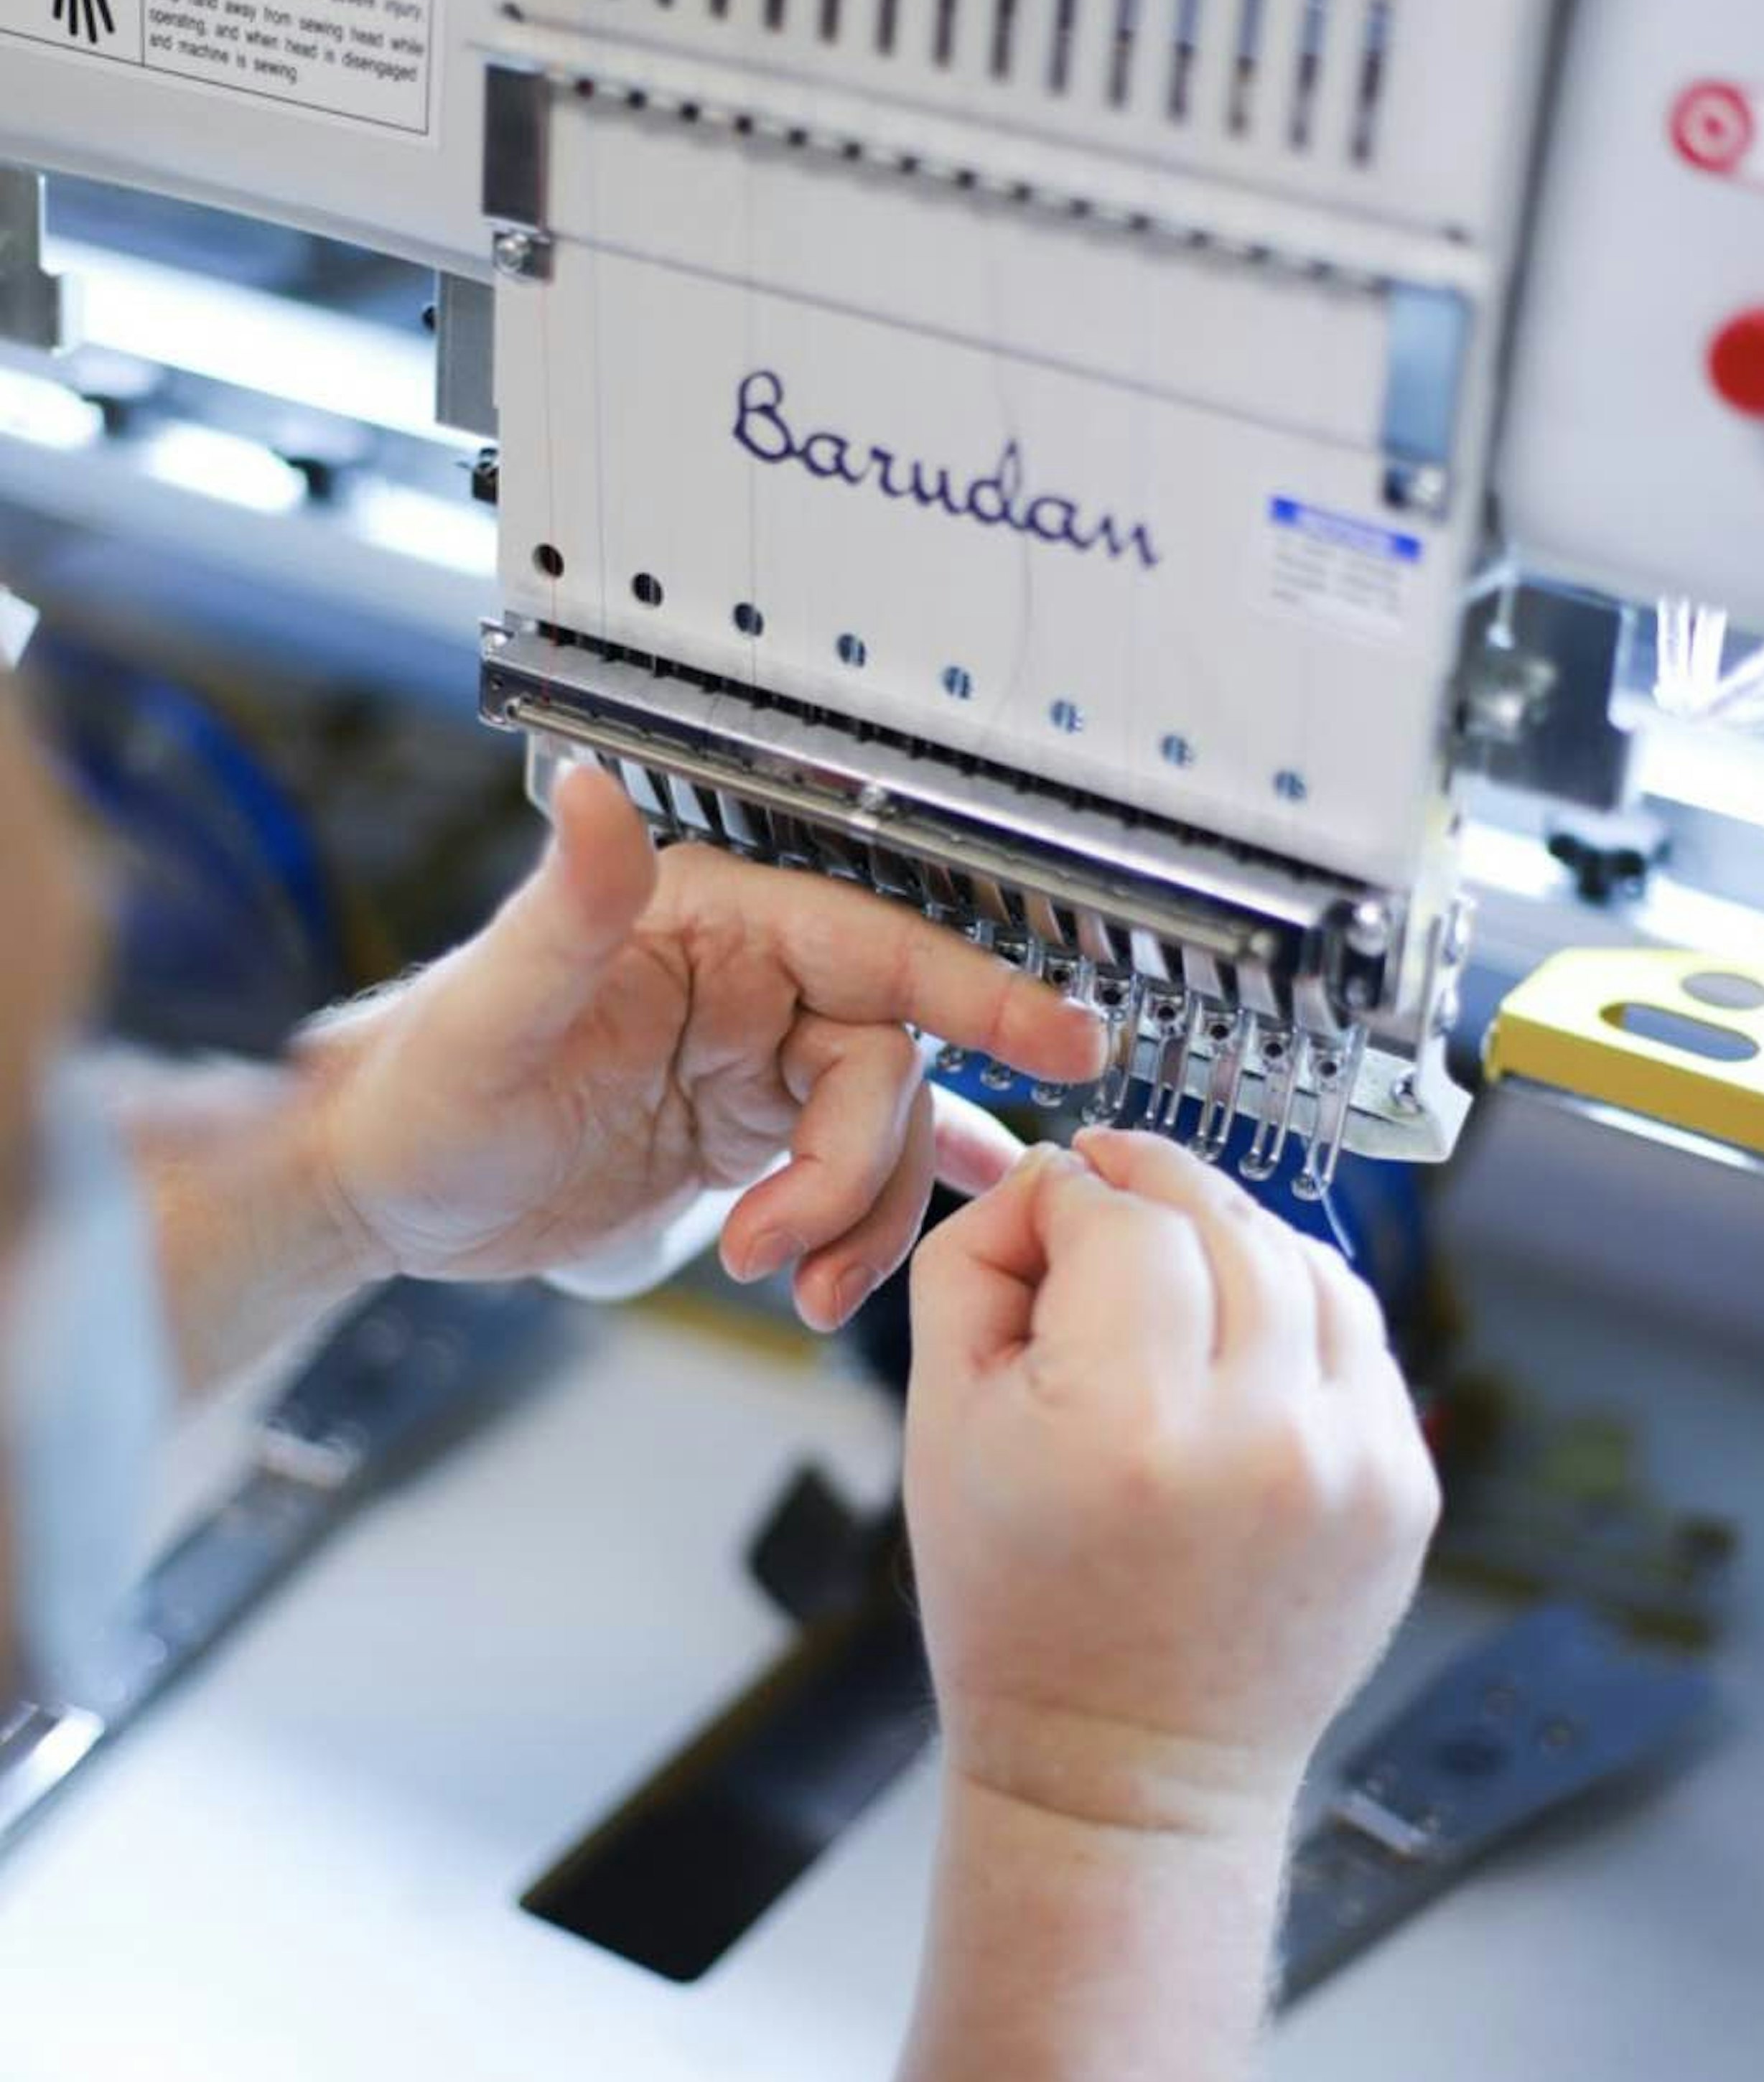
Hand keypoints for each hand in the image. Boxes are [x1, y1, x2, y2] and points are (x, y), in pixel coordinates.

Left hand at [303, 767, 1103, 1329]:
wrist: (386, 1189)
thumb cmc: (417, 1093)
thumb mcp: (490, 1013)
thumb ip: (565, 909)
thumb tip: (596, 798)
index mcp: (710, 925)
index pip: (877, 947)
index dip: (977, 992)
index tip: (1060, 1043)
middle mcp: (750, 983)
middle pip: (889, 1064)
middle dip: (857, 1170)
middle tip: (784, 1246)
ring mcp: (755, 1061)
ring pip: (882, 1129)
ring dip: (860, 1218)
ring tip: (790, 1282)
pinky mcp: (748, 1132)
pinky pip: (856, 1165)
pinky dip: (892, 1204)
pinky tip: (941, 1226)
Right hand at [904, 1129, 1437, 1834]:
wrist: (1126, 1765)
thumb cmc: (1018, 1607)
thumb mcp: (940, 1426)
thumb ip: (972, 1267)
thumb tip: (1043, 1177)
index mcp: (1127, 1426)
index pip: (1119, 1220)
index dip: (1071, 1190)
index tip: (1048, 1199)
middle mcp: (1258, 1438)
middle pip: (1220, 1221)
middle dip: (1153, 1186)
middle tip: (1107, 1188)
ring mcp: (1348, 1464)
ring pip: (1307, 1259)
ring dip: (1235, 1233)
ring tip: (1174, 1259)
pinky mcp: (1400, 1487)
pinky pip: (1359, 1335)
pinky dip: (1298, 1306)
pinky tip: (1239, 1330)